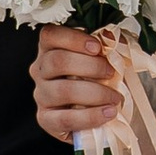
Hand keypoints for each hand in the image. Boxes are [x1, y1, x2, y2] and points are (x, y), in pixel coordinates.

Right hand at [31, 26, 121, 147]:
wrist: (98, 113)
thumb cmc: (100, 80)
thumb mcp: (106, 58)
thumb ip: (108, 45)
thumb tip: (109, 35)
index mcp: (50, 49)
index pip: (50, 35)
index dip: (73, 39)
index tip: (97, 47)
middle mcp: (40, 71)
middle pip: (57, 61)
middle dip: (91, 66)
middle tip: (112, 73)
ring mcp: (41, 96)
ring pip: (62, 91)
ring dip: (95, 93)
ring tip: (115, 97)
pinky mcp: (46, 120)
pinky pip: (65, 118)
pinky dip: (91, 116)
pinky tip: (108, 112)